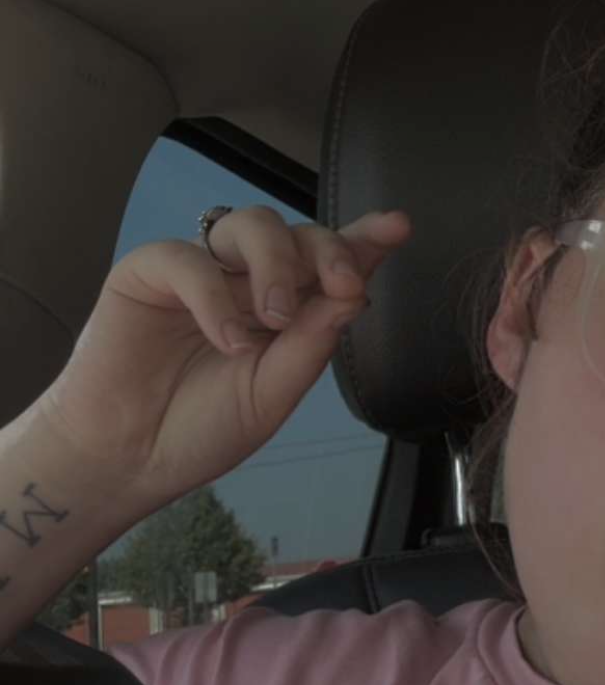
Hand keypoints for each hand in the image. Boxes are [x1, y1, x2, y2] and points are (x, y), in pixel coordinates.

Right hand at [38, 204, 412, 513]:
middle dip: (329, 251)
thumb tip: (356, 294)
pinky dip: (214, 297)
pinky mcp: (147, 274)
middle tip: (343, 287)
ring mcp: (199, 272)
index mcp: (284, 309)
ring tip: (276, 319)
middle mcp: (245, 281)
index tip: (396, 228)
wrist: (128, 460)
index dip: (362, 241)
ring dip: (276, 263)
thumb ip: (312, 343)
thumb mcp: (272, 394)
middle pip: (296, 233)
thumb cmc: (199, 430)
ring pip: (248, 225)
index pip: (326, 264)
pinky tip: (226, 340)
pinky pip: (187, 260)